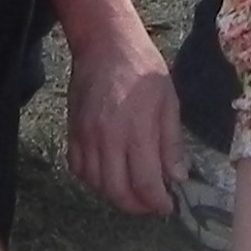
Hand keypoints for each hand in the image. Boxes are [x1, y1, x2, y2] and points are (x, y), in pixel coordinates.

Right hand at [66, 42, 182, 214]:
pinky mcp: (72, 131)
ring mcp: (86, 136)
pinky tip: (108, 176)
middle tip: (151, 204)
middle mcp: (108, 139)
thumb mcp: (169, 102)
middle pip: (117, 191)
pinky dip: (92, 180)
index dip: (157, 202)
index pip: (145, 183)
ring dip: (115, 195)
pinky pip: (77, 168)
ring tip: (132, 191)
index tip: (168, 206)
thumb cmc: (143, 69)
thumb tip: (177, 177)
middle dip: (136, 206)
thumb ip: (171, 143)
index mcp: (137, 131)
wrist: (105, 44)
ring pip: (95, 184)